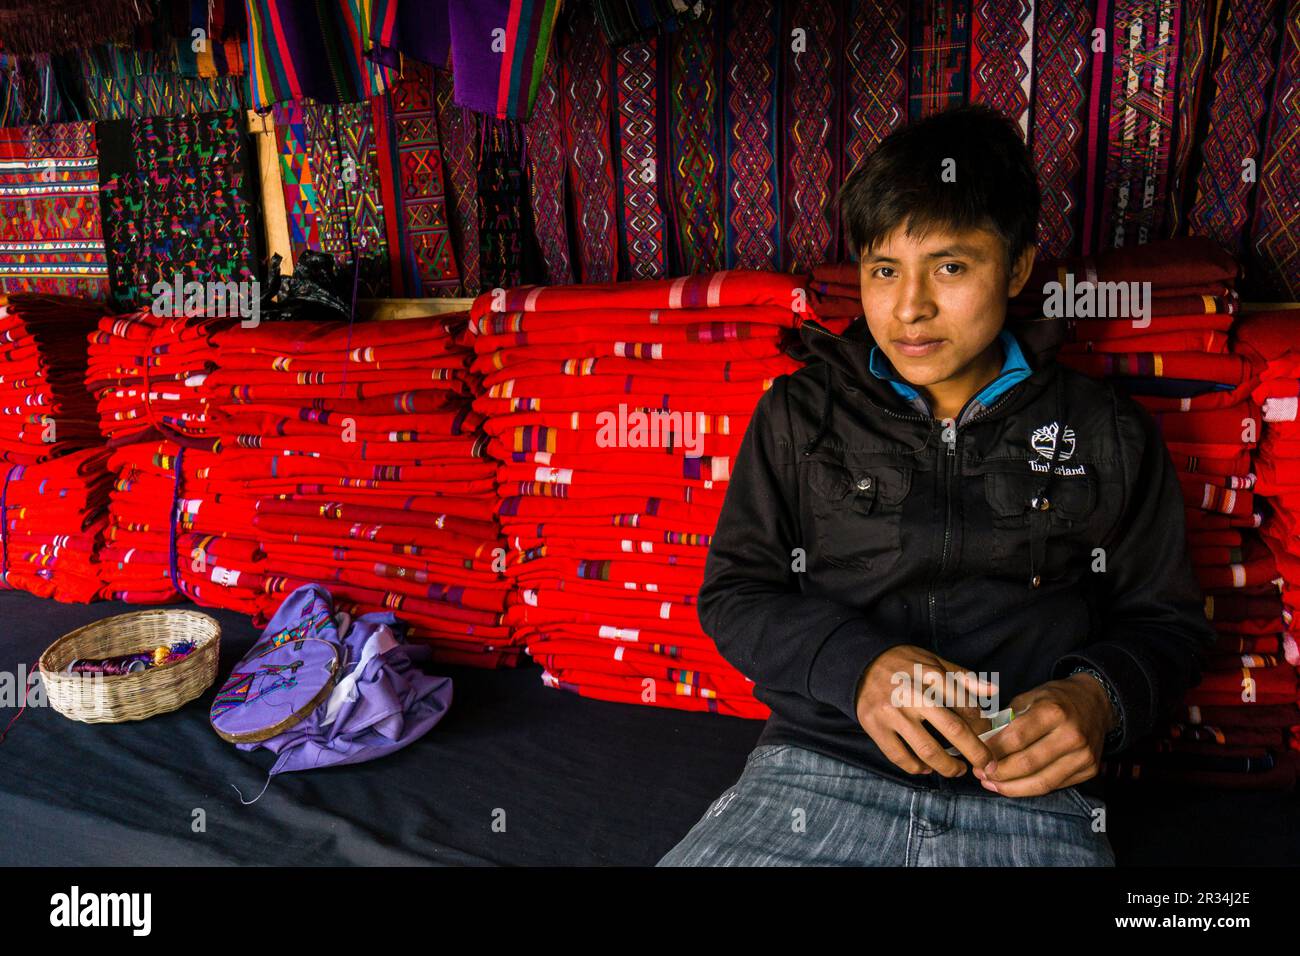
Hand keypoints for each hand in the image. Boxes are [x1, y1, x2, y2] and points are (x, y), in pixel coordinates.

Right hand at [854, 645, 999, 777]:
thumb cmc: (904, 664)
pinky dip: (916, 768)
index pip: (967, 707)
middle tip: (987, 765)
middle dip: (976, 753)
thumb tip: (993, 692)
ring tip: (958, 770)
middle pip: (953, 730)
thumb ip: (963, 678)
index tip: (988, 736)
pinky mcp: (875, 726)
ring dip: (948, 767)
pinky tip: (927, 768)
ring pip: (927, 750)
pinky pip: (899, 757)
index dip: (983, 726)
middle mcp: (913, 695)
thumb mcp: (934, 662)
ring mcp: (893, 713)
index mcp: (931, 676)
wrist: (860, 663)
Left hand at [972, 673, 1117, 796]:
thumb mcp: (1028, 697)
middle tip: (980, 774)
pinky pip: (1054, 785)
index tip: (976, 756)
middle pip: (1028, 763)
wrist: (1095, 703)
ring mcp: (1083, 755)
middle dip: (999, 773)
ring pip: (1041, 782)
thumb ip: (1006, 719)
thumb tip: (981, 741)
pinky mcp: (1089, 770)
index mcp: (1053, 711)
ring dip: (1012, 787)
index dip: (993, 751)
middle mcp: (1071, 734)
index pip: (1016, 738)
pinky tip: (1012, 786)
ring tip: (991, 784)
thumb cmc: (1055, 699)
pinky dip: (1030, 788)